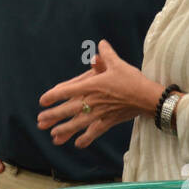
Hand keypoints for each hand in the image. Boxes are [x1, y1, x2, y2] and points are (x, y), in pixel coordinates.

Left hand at [37, 40, 160, 147]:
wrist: (147, 97)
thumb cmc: (132, 79)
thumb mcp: (118, 64)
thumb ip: (106, 54)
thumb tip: (101, 44)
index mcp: (92, 85)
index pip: (68, 90)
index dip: (54, 95)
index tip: (42, 100)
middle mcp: (93, 100)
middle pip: (69, 109)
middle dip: (54, 116)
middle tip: (40, 121)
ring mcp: (100, 113)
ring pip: (79, 123)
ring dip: (65, 130)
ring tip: (53, 136)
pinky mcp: (109, 121)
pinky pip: (95, 132)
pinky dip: (87, 138)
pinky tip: (78, 144)